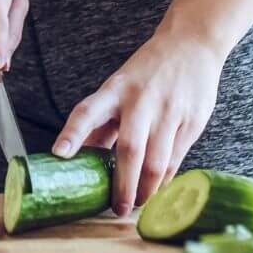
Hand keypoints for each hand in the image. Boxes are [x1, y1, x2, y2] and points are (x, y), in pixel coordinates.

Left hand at [50, 30, 225, 215]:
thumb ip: (102, 121)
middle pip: (129, 149)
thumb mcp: (119, 87)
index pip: (87, 111)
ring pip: (156, 161)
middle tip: (117, 208)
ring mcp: (168, 111)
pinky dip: (166, 180)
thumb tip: (79, 155)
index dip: (72, 133)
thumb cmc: (148, 71)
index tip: (59, 154)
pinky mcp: (192, 122)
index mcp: (115, 89)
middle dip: (122, 184)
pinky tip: (158, 190)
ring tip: (138, 204)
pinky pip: (176, 159)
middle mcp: (141, 101)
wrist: (192, 44)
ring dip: (146, 189)